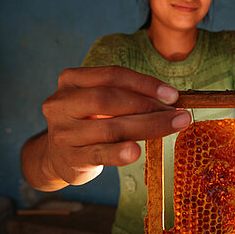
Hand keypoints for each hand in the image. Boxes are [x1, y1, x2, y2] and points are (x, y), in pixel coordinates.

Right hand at [39, 66, 190, 187]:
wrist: (57, 157)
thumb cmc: (89, 123)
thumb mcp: (100, 102)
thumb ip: (127, 96)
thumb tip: (170, 99)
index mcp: (71, 81)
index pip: (112, 75)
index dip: (144, 83)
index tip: (172, 94)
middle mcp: (62, 103)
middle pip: (109, 99)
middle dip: (148, 105)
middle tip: (177, 113)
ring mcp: (63, 132)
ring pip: (110, 127)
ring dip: (147, 126)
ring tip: (173, 126)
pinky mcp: (70, 158)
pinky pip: (99, 154)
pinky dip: (119, 153)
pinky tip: (136, 151)